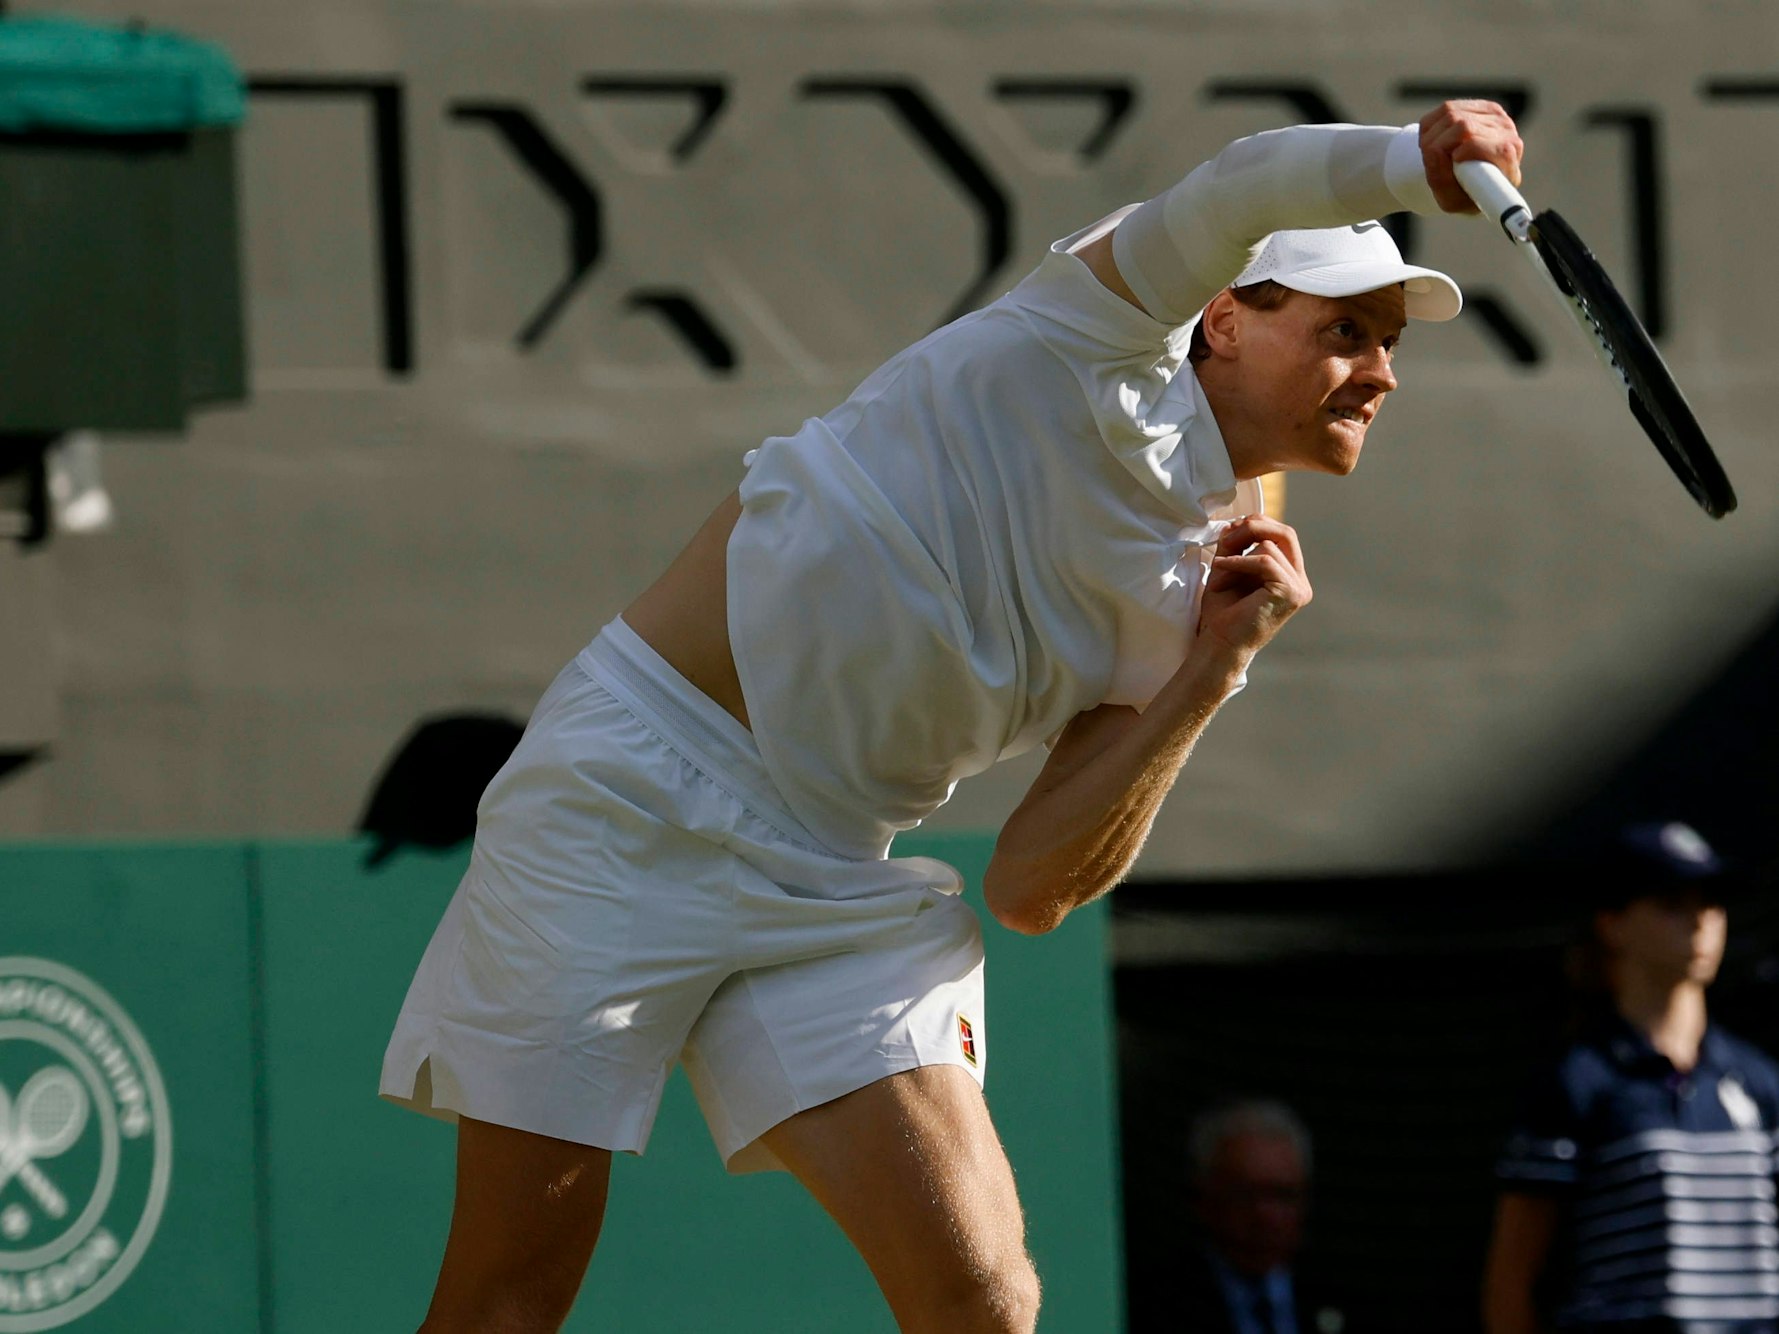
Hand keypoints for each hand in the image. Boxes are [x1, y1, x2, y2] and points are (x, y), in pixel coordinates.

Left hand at [1195, 515, 1312, 660]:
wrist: (1220, 646)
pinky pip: (1265, 560)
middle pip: (1286, 533)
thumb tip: (1237, 521)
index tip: (1229, 530)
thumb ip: (1235, 547)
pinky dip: (1239, 562)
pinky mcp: (1291, 593)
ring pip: (1270, 545)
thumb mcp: (1228, 570)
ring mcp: (1298, 588)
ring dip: (1237, 554)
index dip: (1257, 525)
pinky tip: (1220, 572)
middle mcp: (1299, 582)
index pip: (1283, 536)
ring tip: (1217, 572)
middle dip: (1253, 527)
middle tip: (1227, 537)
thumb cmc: (1223, 614)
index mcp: (1289, 576)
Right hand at [1419, 100, 1524, 213]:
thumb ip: (1440, 180)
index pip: (1478, 143)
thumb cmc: (1464, 195)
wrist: (1474, 183)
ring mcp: (1495, 115)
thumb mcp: (1450, 200)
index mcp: (1505, 158)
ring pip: (1450, 113)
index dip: (1461, 150)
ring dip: (1432, 135)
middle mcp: (1506, 131)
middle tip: (1433, 161)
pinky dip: (1432, 125)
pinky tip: (1436, 140)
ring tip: (1434, 153)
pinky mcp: (1481, 105)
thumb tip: (1433, 150)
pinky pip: (1446, 108)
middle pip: (1462, 126)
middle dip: (1437, 144)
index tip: (1454, 161)